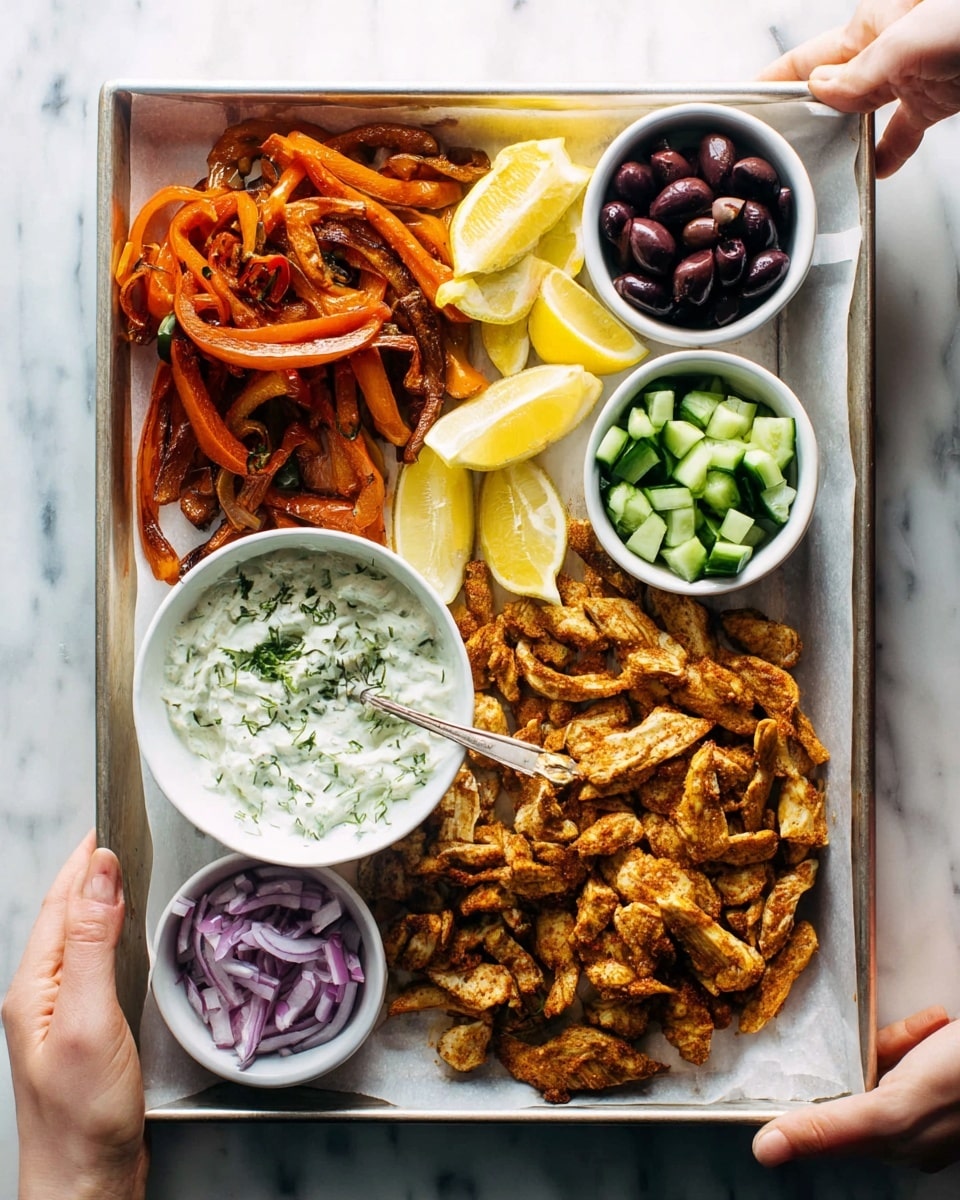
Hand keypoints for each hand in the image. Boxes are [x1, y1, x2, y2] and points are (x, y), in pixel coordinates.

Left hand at [2, 832, 147, 1199]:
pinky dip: (113, 935)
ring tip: (125, 871)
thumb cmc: (82, 1115)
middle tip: (121, 834)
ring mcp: (61, 1014)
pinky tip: (127, 937)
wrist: (84, 1185)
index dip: (84, 858)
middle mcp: (42, 994)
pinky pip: (96, 965)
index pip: (61, 902)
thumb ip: (95, 942)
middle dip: (90, 870)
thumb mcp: (89, 1017)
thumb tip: (102, 872)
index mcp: (35, 984)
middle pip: (67, 915)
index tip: (109, 821)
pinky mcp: (86, 1032)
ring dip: (100, 899)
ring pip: (81, 938)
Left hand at [753, 1004, 959, 1170]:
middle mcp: (913, 1129)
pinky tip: (937, 1022)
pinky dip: (918, 1033)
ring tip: (926, 1028)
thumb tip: (766, 1151)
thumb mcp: (893, 1106)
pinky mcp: (949, 1078)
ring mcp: (934, 1102)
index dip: (810, 1102)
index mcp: (897, 1145)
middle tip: (868, 1037)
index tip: (792, 1071)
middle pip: (858, 1088)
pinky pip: (917, 1052)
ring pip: (887, 1065)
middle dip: (859, 1056)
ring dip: (893, 1039)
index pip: (833, 1126)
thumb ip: (831, 1129)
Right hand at [760, 0, 959, 175]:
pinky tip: (875, 169)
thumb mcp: (906, 41)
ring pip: (860, 115)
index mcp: (869, 26)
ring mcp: (908, 76)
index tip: (745, 105)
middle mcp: (883, 52)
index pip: (807, 60)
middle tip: (779, 149)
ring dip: (843, 140)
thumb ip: (860, 71)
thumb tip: (818, 88)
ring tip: (821, 165)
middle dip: (804, 119)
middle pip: (829, 93)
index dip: (772, 83)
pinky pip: (901, 132)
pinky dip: (887, 153)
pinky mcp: (933, 99)